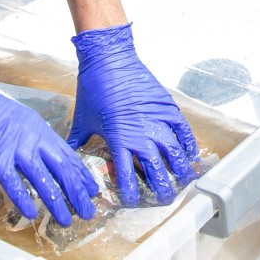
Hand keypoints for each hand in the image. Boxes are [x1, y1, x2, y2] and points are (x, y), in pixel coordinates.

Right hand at [0, 56, 97, 225]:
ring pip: (42, 179)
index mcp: (38, 128)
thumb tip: (38, 156)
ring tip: (65, 220)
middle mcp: (31, 137)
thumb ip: (28, 137)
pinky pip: (13, 182)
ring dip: (56, 202)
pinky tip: (32, 213)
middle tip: (88, 212)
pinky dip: (24, 199)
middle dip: (77, 192)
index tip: (92, 190)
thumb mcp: (15, 119)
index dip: (81, 174)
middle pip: (62, 168)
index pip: (66, 154)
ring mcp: (13, 147)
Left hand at [69, 23, 199, 207]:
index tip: (134, 202)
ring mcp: (157, 118)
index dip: (131, 192)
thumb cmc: (93, 87)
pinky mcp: (166, 105)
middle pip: (156, 168)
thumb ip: (77, 141)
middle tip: (165, 199)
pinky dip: (188, 142)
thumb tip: (68, 156)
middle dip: (162, 187)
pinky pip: (182, 128)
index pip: (127, 174)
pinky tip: (190, 153)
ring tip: (183, 180)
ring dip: (179, 168)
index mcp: (119, 139)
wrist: (109, 57)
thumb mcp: (82, 118)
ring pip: (174, 151)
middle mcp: (141, 132)